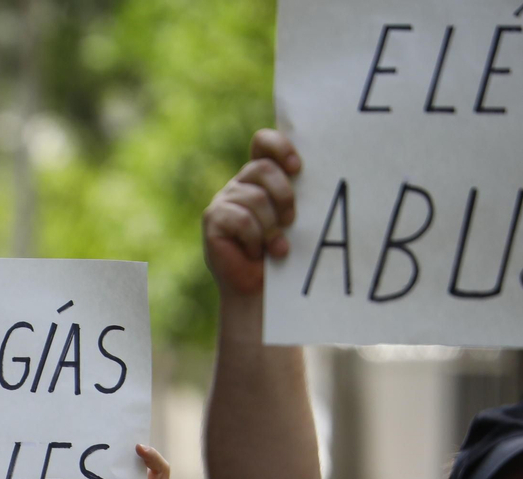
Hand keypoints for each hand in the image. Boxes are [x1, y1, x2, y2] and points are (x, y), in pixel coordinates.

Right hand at [202, 129, 300, 297]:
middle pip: (263, 169)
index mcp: (260, 177)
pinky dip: (256, 239)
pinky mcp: (212, 219)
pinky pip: (241, 219)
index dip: (279, 147)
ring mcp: (224, 200)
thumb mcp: (293, 220)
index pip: (263, 143)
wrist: (260, 290)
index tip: (297, 167)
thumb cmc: (282, 254)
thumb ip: (295, 196)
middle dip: (284, 195)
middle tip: (291, 221)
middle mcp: (240, 184)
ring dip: (271, 227)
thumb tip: (311, 176)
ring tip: (276, 247)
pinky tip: (257, 253)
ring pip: (255, 198)